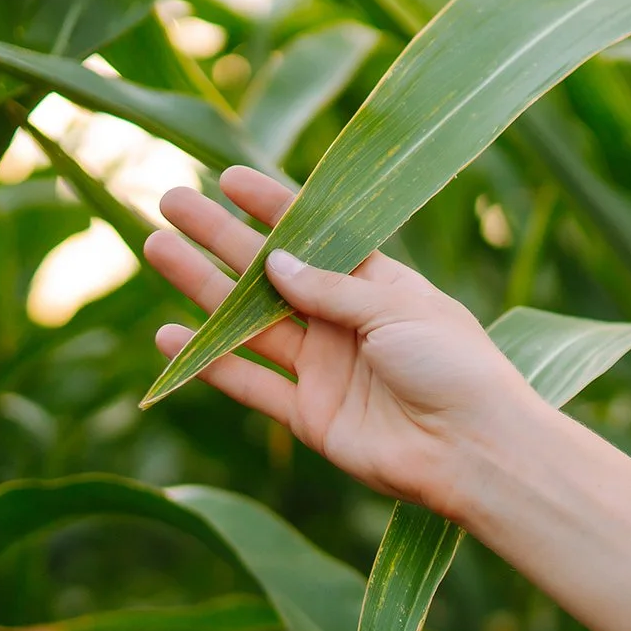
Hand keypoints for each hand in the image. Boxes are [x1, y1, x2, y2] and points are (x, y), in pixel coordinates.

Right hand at [146, 168, 543, 514]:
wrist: (472, 450)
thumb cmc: (453, 365)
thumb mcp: (396, 307)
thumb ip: (331, 288)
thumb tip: (273, 264)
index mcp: (379, 284)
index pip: (317, 236)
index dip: (274, 207)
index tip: (229, 179)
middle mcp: (346, 321)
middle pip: (270, 273)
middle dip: (220, 237)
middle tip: (171, 201)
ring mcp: (324, 368)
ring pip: (249, 321)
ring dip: (203, 288)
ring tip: (157, 248)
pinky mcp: (309, 415)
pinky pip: (250, 383)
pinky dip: (210, 362)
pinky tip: (169, 335)